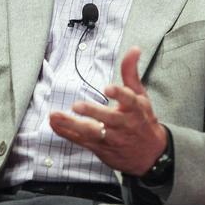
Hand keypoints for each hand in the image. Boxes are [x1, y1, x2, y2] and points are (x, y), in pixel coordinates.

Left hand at [49, 46, 167, 175]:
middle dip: (92, 112)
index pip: (129, 100)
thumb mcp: (141, 96)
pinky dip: (66, 133)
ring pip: (91, 132)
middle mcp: (123, 124)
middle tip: (76, 105)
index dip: (119, 93)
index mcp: (135, 109)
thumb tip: (134, 49)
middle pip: (107, 119)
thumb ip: (131, 73)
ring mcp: (111, 138)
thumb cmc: (142, 120)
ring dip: (72, 125)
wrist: (150, 155)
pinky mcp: (100, 147)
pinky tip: (54, 123)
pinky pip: (81, 141)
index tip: (109, 88)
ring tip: (56, 116)